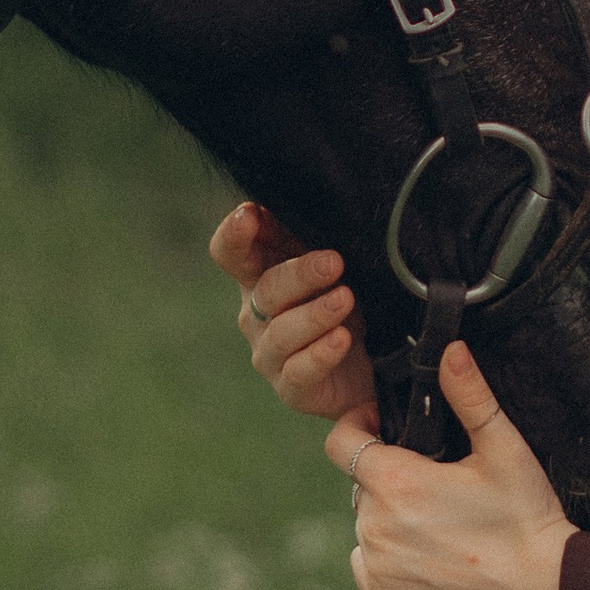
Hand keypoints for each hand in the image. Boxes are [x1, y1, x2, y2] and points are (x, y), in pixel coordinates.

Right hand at [210, 201, 378, 430]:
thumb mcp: (322, 267)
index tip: (249, 214)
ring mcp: (270, 354)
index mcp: (258, 277)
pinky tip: (341, 340)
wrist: (360, 368)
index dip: (233, 235)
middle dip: (299, 274)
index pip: (229, 253)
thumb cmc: (334, 303)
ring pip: (283, 332)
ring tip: (345, 299)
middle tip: (333, 262)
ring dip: (315, 314)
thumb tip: (280, 202)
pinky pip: (300, 371)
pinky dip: (321, 354)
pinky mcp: (290, 388)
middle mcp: (256, 315)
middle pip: (265, 290)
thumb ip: (298, 237)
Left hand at [327, 346, 572, 589]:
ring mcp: (377, 565)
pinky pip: (368, 564)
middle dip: (389, 476)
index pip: (341, 442)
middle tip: (437, 483)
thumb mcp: (504, 449)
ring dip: (389, 517)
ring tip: (440, 523)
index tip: (382, 426)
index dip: (357, 426)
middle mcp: (374, 525)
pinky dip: (388, 557)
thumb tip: (450, 350)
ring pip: (367, 525)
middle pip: (362, 484)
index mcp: (396, 481)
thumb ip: (470, 396)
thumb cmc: (525, 517)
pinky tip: (430, 556)